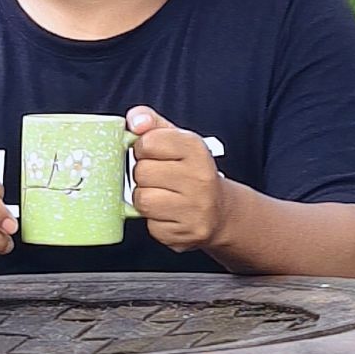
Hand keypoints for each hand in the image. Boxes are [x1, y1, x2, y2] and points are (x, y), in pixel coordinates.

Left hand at [128, 106, 227, 252]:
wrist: (220, 212)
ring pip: (142, 200)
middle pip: (142, 172)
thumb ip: (153, 124)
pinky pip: (150, 226)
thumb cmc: (192, 172)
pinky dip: (154, 221)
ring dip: (145, 198)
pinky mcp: (185, 234)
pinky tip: (168, 214)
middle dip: (143, 175)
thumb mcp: (178, 141)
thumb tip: (134, 119)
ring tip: (160, 195)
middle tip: (158, 177)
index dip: (142, 148)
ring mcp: (194, 209)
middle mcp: (199, 178)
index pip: (148, 142)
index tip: (151, 153)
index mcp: (196, 149)